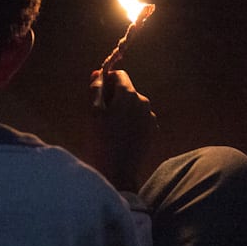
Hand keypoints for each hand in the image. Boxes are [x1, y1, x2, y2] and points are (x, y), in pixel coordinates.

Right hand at [88, 69, 158, 191]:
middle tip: (100, 113)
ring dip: (123, 109)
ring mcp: (150, 116)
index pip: (120, 75)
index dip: (107, 80)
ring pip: (134, 104)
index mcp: (129, 94)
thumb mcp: (94, 112)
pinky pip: (140, 118)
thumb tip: (98, 73)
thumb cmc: (102, 140)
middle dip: (114, 96)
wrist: (118, 172)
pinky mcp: (152, 130)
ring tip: (110, 127)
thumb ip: (96, 89)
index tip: (99, 92)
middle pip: (127, 89)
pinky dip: (131, 121)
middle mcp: (144, 101)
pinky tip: (121, 135)